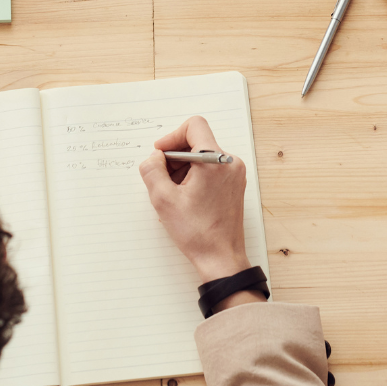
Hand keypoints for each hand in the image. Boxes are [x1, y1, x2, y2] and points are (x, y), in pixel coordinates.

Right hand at [139, 117, 251, 286]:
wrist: (221, 259)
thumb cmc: (197, 233)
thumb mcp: (163, 200)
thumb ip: (152, 170)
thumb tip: (154, 157)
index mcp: (215, 161)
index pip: (194, 126)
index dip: (172, 136)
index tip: (161, 154)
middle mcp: (229, 163)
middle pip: (197, 142)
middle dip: (175, 157)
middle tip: (163, 179)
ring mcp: (234, 174)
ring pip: (203, 156)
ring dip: (183, 169)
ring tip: (174, 194)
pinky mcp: (234, 185)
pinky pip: (211, 168)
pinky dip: (195, 177)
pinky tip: (185, 198)